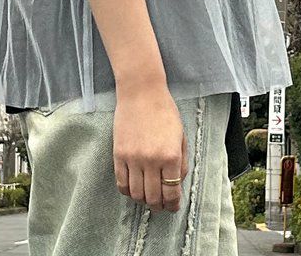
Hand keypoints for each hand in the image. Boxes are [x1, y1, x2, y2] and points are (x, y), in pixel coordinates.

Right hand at [113, 83, 188, 212]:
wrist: (141, 92)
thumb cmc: (164, 111)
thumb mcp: (181, 136)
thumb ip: (181, 162)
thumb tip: (177, 184)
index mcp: (171, 156)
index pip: (171, 193)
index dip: (173, 205)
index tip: (173, 207)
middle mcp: (152, 160)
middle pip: (153, 197)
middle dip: (159, 206)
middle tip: (161, 205)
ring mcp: (133, 158)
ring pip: (136, 194)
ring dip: (143, 200)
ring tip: (147, 197)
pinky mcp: (118, 155)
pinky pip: (121, 183)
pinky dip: (128, 191)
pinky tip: (134, 188)